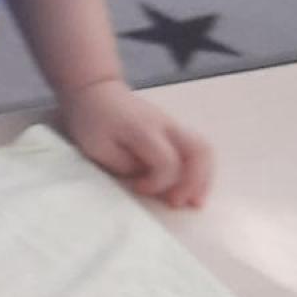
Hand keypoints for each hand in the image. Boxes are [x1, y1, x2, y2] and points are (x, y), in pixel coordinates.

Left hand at [60, 77, 212, 209]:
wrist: (96, 92)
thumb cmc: (92, 121)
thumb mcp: (98, 148)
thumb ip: (123, 165)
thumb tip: (146, 179)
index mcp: (144, 130)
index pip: (167, 162)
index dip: (157, 183)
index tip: (137, 188)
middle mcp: (167, 126)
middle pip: (199, 151)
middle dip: (195, 183)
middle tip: (180, 204)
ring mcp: (174, 126)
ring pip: (204, 150)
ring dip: (203, 179)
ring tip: (194, 202)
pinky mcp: (174, 131)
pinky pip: (197, 150)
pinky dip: (198, 171)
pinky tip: (191, 188)